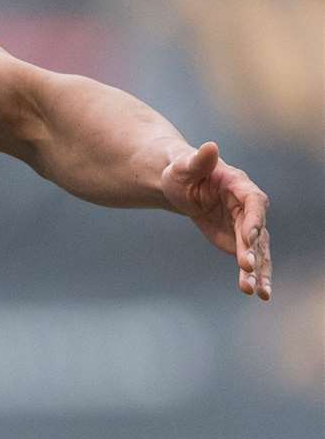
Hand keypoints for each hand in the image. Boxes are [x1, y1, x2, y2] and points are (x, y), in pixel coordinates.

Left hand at [161, 141, 269, 300]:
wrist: (180, 184)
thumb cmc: (181, 170)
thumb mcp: (183, 165)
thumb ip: (198, 160)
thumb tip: (210, 146)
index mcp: (239, 186)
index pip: (254, 202)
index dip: (254, 219)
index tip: (250, 236)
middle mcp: (248, 207)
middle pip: (258, 231)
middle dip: (254, 251)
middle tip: (247, 270)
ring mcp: (245, 225)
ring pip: (258, 250)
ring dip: (258, 271)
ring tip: (257, 292)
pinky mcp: (239, 241)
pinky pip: (249, 259)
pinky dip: (252, 275)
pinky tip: (254, 292)